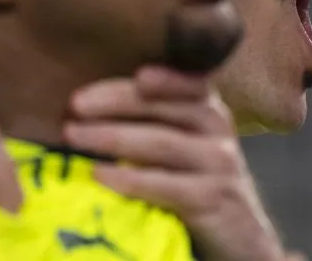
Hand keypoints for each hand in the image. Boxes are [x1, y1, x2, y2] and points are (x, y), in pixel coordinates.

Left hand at [63, 66, 287, 260]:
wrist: (238, 236)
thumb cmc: (192, 181)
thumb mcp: (179, 142)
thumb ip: (148, 117)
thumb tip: (84, 101)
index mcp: (204, 107)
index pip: (184, 81)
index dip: (164, 77)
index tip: (137, 74)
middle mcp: (216, 128)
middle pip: (164, 106)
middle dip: (115, 101)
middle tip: (74, 104)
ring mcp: (219, 164)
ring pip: (161, 142)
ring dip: (111, 136)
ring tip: (73, 134)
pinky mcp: (213, 200)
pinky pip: (166, 185)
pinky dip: (130, 178)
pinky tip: (99, 174)